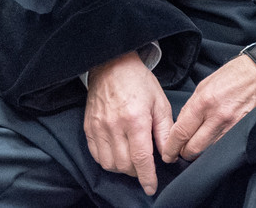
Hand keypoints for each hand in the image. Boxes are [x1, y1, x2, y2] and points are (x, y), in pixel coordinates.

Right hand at [84, 51, 173, 195]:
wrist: (112, 66)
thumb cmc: (140, 83)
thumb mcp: (160, 103)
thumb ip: (164, 130)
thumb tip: (167, 154)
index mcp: (135, 120)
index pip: (141, 158)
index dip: (147, 177)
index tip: (152, 188)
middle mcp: (114, 127)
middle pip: (124, 165)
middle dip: (137, 172)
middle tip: (145, 168)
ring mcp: (98, 128)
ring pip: (109, 164)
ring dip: (122, 168)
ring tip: (133, 161)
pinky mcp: (88, 129)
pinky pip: (96, 155)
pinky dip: (108, 161)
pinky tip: (118, 155)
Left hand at [159, 44, 255, 163]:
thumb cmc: (231, 76)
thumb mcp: (203, 86)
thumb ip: (190, 108)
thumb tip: (179, 128)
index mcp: (203, 102)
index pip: (181, 133)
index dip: (171, 148)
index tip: (168, 154)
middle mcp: (217, 116)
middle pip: (193, 149)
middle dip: (184, 152)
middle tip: (182, 150)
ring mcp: (231, 125)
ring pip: (208, 151)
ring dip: (200, 151)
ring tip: (198, 144)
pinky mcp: (242, 129)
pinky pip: (222, 146)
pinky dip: (214, 147)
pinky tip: (212, 140)